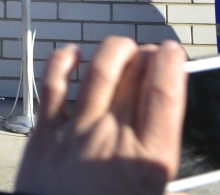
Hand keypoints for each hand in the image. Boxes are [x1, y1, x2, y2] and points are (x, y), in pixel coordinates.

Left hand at [15, 37, 186, 194]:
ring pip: (98, 71)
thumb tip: (175, 155)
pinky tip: (72, 54)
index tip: (173, 51)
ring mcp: (76, 130)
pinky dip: (62, 62)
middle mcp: (113, 136)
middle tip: (149, 52)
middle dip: (145, 54)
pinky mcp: (45, 132)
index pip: (165, 93)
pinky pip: (53, 85)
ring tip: (121, 47)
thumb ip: (165, 171)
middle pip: (134, 75)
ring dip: (112, 50)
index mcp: (149, 157)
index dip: (171, 62)